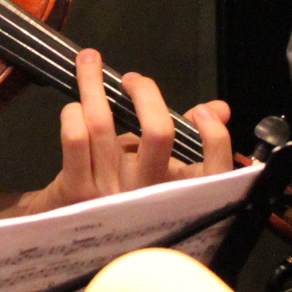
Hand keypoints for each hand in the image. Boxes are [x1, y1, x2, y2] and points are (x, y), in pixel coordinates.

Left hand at [30, 48, 234, 211]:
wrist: (72, 228)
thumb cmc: (123, 189)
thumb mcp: (159, 166)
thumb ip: (188, 136)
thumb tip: (219, 108)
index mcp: (176, 191)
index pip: (215, 171)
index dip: (215, 137)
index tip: (203, 112)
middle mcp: (147, 195)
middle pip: (158, 133)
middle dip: (144, 91)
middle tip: (131, 78)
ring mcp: (110, 195)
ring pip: (103, 125)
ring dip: (93, 84)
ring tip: (89, 63)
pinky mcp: (76, 191)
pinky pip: (76, 139)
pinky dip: (74, 112)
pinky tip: (74, 108)